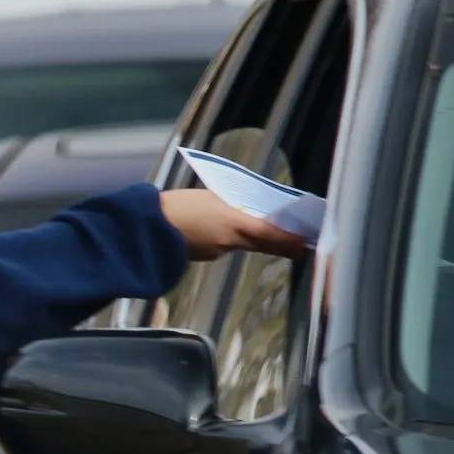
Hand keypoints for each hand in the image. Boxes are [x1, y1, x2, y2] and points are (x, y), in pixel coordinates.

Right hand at [159, 189, 310, 261]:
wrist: (147, 229)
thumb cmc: (178, 206)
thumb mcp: (211, 198)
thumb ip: (233, 205)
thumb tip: (248, 213)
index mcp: (234, 225)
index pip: (271, 234)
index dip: (290, 240)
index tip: (306, 243)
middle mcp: (230, 243)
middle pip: (262, 244)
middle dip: (280, 243)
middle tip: (297, 244)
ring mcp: (216, 252)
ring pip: (241, 244)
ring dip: (250, 238)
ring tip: (252, 225)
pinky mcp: (202, 256)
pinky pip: (222, 246)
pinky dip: (227, 239)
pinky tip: (216, 228)